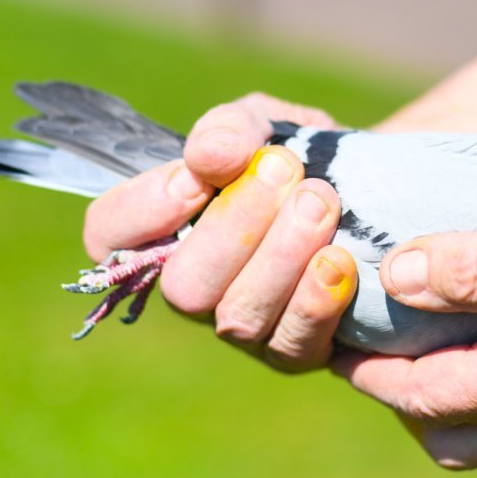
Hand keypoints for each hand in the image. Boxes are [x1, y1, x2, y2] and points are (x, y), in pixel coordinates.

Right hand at [83, 93, 356, 370]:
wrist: (367, 193)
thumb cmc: (298, 157)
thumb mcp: (265, 126)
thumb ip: (232, 129)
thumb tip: (210, 155)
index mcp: (170, 227)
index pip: (110, 233)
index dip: (142, 209)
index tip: (196, 177)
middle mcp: (197, 286)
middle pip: (183, 286)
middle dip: (234, 226)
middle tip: (284, 169)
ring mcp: (243, 327)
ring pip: (237, 317)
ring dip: (281, 254)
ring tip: (321, 199)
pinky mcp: (295, 351)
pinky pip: (293, 344)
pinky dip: (316, 300)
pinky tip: (339, 258)